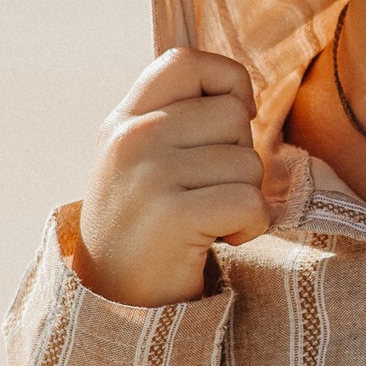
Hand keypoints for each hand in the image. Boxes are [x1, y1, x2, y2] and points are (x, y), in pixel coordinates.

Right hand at [73, 47, 268, 306]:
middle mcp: (131, 139)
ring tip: (209, 221)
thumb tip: (242, 95)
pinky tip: (222, 241)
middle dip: (239, 158)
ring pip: (248, 163)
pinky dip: (251, 227)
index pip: (186, 61)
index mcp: (123, 120)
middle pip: (233, 117)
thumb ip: (178, 119)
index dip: (228, 81)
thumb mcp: (143, 160)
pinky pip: (250, 201)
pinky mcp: (173, 215)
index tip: (235, 119)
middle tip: (208, 194)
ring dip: (245, 198)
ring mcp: (149, 175)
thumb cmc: (146, 228)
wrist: (114, 305)